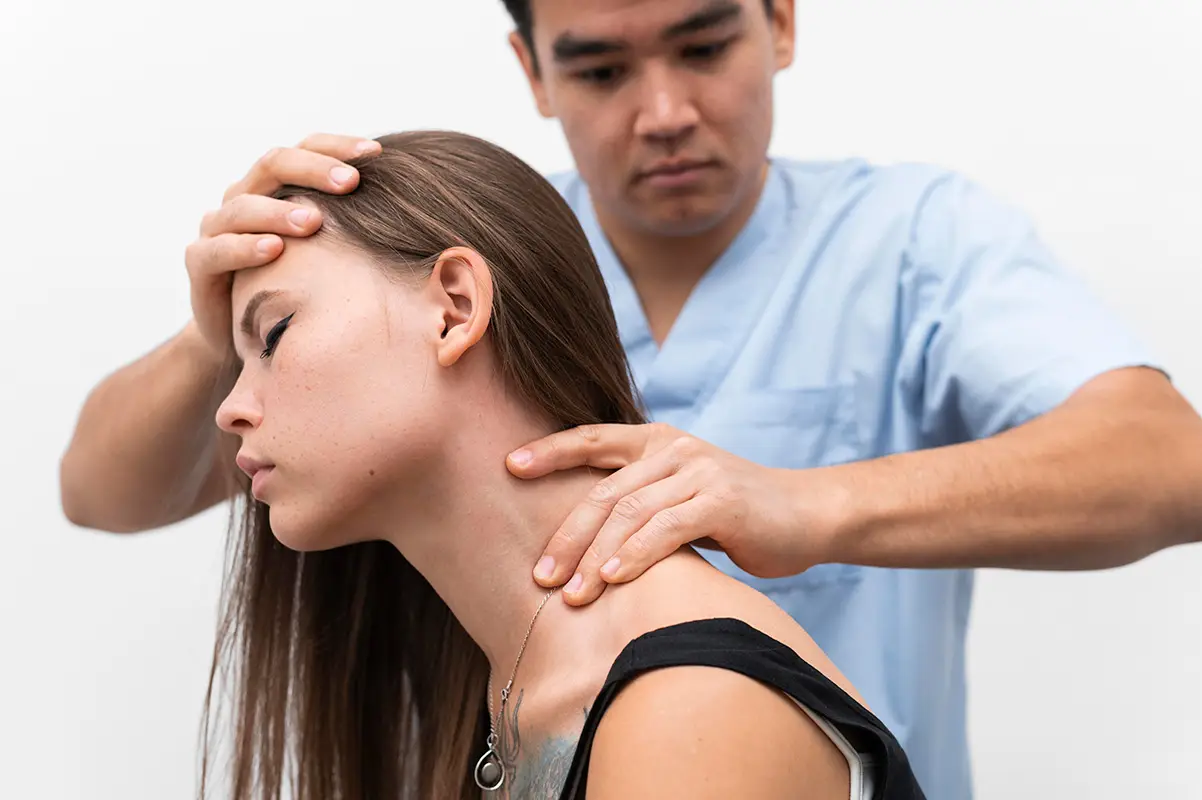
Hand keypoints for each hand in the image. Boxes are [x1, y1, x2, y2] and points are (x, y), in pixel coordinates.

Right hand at [183, 133, 381, 356]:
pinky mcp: (199, 265)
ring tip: (314, 221)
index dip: (337, 147)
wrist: (239, 332)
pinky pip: (217, 250)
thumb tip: (419, 211)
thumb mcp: (327, 252)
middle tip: (351, 181)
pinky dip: (245, 248)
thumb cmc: (295, 284)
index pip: (304, 149)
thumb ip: (353, 226)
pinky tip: (274, 250)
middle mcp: (242, 197)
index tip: (377, 153)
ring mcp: (216, 228)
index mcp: (274, 186)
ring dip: (280, 211)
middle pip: (272, 165)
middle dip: (313, 170)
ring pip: (242, 206)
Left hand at [507, 423, 837, 604]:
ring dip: (595, 557)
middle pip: (604, 491)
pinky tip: (613, 579)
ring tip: (571, 594)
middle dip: (567, 536)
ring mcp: (698, 471)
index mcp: (657, 441)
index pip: (592, 439)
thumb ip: (640, 501)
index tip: (509, 466)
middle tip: (539, 575)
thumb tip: (581, 538)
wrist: (807, 514)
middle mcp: (673, 449)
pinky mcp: (721, 500)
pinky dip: (636, 555)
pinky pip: (667, 528)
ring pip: (630, 513)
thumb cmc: (737, 513)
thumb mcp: (682, 495)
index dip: (550, 451)